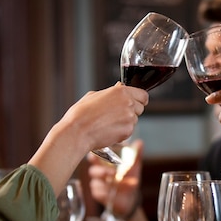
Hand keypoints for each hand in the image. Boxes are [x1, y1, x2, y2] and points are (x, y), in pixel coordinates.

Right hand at [28, 83, 147, 196]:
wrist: (77, 132)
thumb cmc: (81, 114)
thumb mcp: (94, 95)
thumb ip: (111, 92)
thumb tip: (119, 88)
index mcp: (121, 91)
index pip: (143, 95)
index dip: (139, 99)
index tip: (135, 103)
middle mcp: (128, 103)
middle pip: (140, 108)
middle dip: (132, 111)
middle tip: (116, 115)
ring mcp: (130, 118)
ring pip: (135, 120)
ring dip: (126, 122)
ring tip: (108, 123)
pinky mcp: (128, 131)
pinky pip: (129, 130)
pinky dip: (122, 131)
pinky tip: (108, 130)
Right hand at [87, 139, 143, 216]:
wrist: (129, 195)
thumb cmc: (129, 176)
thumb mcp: (134, 164)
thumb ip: (136, 154)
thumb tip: (139, 142)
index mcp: (104, 161)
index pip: (95, 156)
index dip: (94, 155)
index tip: (96, 155)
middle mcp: (98, 172)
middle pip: (93, 170)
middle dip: (101, 171)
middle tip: (113, 173)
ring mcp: (97, 183)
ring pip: (95, 182)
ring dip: (106, 183)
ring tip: (117, 182)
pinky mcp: (98, 194)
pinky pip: (97, 193)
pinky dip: (106, 193)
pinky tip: (112, 193)